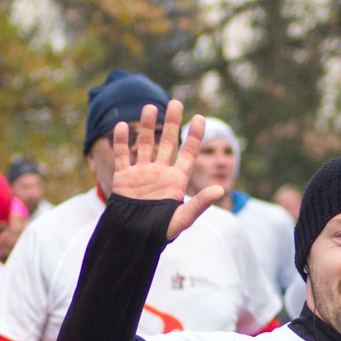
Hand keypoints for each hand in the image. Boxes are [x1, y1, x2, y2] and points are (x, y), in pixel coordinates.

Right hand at [110, 102, 221, 239]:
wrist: (133, 237)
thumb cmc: (161, 231)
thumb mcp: (183, 218)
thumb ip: (200, 204)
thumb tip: (219, 189)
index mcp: (176, 180)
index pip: (189, 153)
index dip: (194, 136)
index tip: (200, 118)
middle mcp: (160, 172)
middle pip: (167, 142)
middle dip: (171, 123)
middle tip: (176, 102)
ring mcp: (141, 173)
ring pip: (145, 144)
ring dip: (147, 126)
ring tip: (149, 107)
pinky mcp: (123, 177)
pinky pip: (122, 155)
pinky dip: (121, 141)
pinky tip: (123, 126)